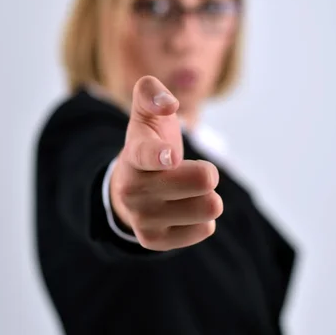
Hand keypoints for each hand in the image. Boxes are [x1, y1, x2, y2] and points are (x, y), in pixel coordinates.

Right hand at [110, 75, 222, 250]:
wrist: (127, 190)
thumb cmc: (147, 144)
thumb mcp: (145, 114)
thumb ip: (151, 93)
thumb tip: (169, 104)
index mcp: (133, 154)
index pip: (144, 154)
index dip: (158, 154)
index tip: (170, 156)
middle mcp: (133, 190)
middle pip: (202, 182)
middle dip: (208, 173)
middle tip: (193, 171)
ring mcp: (142, 219)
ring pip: (208, 208)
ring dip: (206, 197)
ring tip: (186, 192)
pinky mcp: (154, 241)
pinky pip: (204, 229)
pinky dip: (201, 219)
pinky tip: (182, 210)